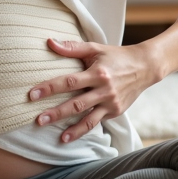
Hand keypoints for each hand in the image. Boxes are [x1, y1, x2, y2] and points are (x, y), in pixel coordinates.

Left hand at [29, 39, 155, 142]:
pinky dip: (84, 130)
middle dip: (56, 113)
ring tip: (57, 136)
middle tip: (38, 120)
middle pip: (76, 104)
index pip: (69, 82)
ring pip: (88, 119)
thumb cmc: (116, 56)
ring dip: (72, 129)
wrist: (145, 67)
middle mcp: (105, 90)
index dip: (50, 88)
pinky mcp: (116, 112)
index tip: (32, 94)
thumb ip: (72, 47)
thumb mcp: (95, 48)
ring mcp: (111, 103)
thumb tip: (49, 42)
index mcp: (97, 73)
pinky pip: (97, 122)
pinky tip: (70, 136)